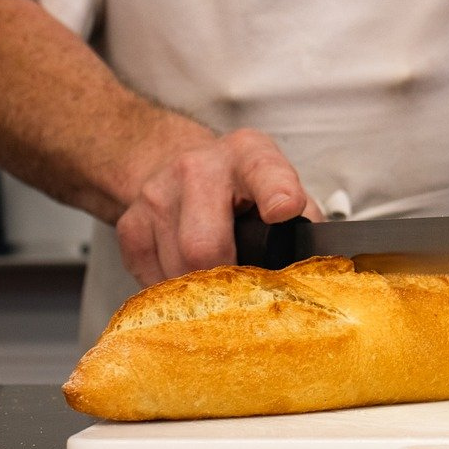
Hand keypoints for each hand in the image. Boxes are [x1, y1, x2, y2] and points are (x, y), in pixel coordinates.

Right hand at [115, 128, 320, 284]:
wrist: (185, 168)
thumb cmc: (247, 192)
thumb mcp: (283, 191)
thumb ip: (303, 223)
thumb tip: (317, 271)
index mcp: (250, 156)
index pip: (264, 172)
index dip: (276, 192)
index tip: (284, 209)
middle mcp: (198, 168)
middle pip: (205, 244)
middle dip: (228, 280)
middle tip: (247, 292)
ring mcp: (157, 194)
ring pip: (178, 268)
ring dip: (204, 290)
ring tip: (222, 284)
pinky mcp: (130, 224)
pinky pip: (152, 278)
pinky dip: (176, 291)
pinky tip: (192, 280)